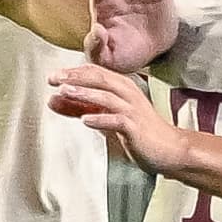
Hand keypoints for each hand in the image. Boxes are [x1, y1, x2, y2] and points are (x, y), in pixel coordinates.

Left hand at [49, 60, 185, 173]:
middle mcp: (127, 93)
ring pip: (107, 96)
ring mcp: (132, 109)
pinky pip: (117, 120)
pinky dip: (100, 119)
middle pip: (99, 78)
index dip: (72, 72)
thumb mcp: (104, 117)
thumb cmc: (138, 132)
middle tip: (54, 78)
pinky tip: (85, 120)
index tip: (52, 76)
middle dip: (75, 77)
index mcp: (120, 87)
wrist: (169, 149)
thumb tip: (53, 100)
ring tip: (65, 92)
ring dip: (84, 93)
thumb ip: (79, 108)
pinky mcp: (135, 127)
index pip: (94, 72)